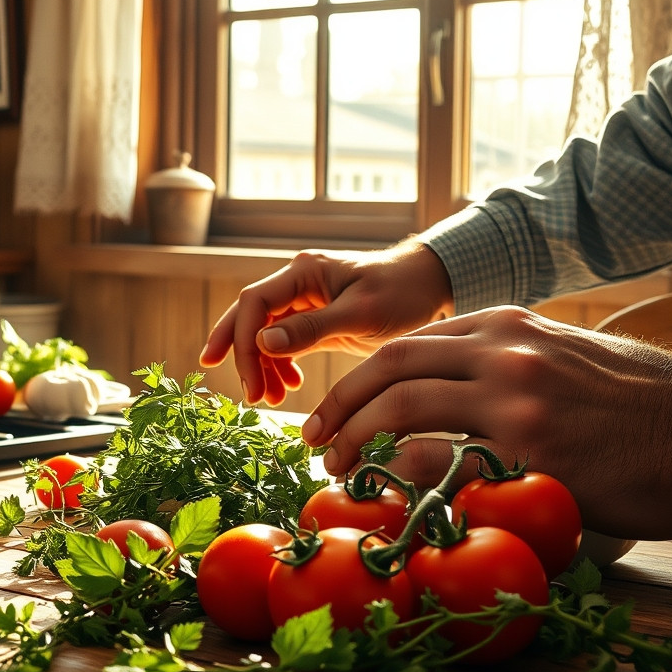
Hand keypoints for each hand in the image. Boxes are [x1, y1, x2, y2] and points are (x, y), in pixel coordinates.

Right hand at [199, 243, 454, 405]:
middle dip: (240, 355)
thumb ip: (312, 328)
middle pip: (250, 318)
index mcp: (303, 273)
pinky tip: (290, 386)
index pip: (254, 303)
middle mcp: (297, 284)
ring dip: (262, 367)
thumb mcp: (360, 313)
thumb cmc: (402, 292)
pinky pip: (285, 345)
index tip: (248, 379)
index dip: (240, 339)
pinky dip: (281, 366)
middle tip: (247, 394)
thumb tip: (264, 343)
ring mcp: (304, 303)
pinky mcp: (315, 322)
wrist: (431, 286)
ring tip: (271, 398)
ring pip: (265, 335)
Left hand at [306, 305, 671, 540]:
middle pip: (390, 367)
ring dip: (355, 439)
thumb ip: (504, 362)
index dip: (361, 378)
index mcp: (506, 325)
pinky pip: (441, 457)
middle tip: (312, 438)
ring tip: (335, 467)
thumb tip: (449, 391)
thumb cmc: (639, 402)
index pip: (409, 344)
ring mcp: (513, 397)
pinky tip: (385, 492)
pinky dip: (401, 474)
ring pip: (402, 407)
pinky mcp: (528, 447)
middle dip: (339, 403)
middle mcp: (503, 350)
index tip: (336, 407)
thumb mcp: (566, 354)